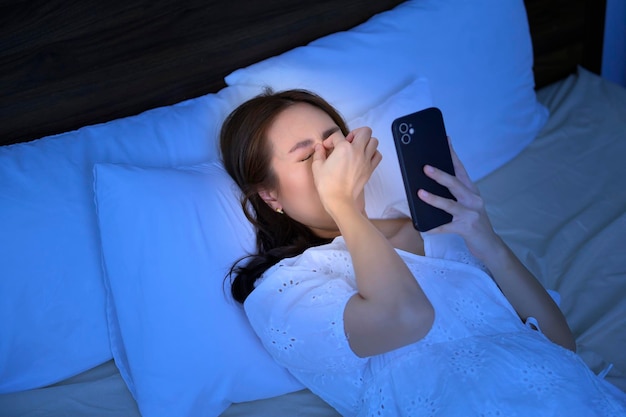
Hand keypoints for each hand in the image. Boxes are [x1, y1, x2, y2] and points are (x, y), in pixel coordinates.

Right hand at [311, 127, 381, 213]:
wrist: (339, 200)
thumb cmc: (327, 184)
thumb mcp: (317, 167)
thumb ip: (319, 153)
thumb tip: (319, 146)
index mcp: (343, 148)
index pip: (337, 135)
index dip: (330, 140)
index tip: (326, 148)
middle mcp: (357, 151)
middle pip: (365, 131)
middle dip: (355, 133)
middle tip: (348, 142)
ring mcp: (366, 160)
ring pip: (374, 141)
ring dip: (366, 142)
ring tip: (357, 149)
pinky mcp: (370, 169)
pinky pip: (378, 155)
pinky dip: (373, 153)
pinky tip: (364, 157)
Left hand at [417, 138, 501, 260]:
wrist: (488, 244)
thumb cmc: (472, 221)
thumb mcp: (466, 204)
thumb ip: (453, 194)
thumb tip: (428, 184)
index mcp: (472, 190)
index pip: (461, 169)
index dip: (452, 155)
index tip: (445, 140)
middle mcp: (473, 199)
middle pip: (455, 184)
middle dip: (440, 175)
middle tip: (425, 167)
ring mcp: (471, 214)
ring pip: (450, 205)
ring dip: (434, 199)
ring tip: (420, 193)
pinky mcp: (466, 228)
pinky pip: (446, 228)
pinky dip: (433, 228)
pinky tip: (422, 227)